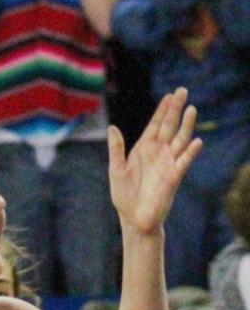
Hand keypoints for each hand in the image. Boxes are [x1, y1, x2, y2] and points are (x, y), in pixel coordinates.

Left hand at [108, 88, 201, 234]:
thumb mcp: (116, 169)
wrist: (133, 218)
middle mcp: (158, 153)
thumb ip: (116, 148)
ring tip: (192, 109)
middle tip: (182, 91)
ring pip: (180, 140)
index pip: (155, 125)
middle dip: (175, 109)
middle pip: (169, 126)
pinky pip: (184, 162)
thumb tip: (112, 127)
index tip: (169, 95)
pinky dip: (190, 152)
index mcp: (144, 149)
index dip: (162, 110)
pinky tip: (196, 141)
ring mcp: (167, 163)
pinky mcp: (174, 176)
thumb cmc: (124, 195)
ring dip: (186, 125)